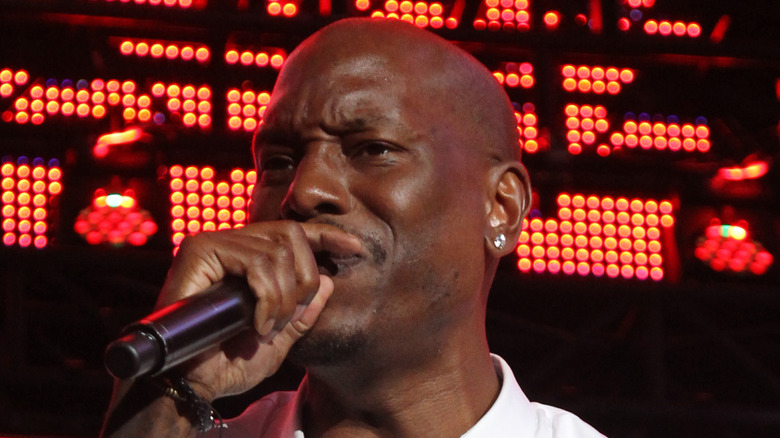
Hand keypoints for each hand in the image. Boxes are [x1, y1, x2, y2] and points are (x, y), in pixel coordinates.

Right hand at [156, 220, 361, 400]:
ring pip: (277, 251)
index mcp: (249, 260)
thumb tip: (327, 281)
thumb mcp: (279, 339)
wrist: (190, 383)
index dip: (327, 236)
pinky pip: (254, 261)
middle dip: (303, 280)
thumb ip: (302, 313)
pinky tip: (258, 323)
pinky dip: (266, 296)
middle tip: (288, 318)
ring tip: (268, 328)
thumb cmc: (227, 364)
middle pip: (291, 236)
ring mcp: (214, 243)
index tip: (356, 247)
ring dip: (284, 297)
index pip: (294, 233)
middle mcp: (232, 244)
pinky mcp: (200, 250)